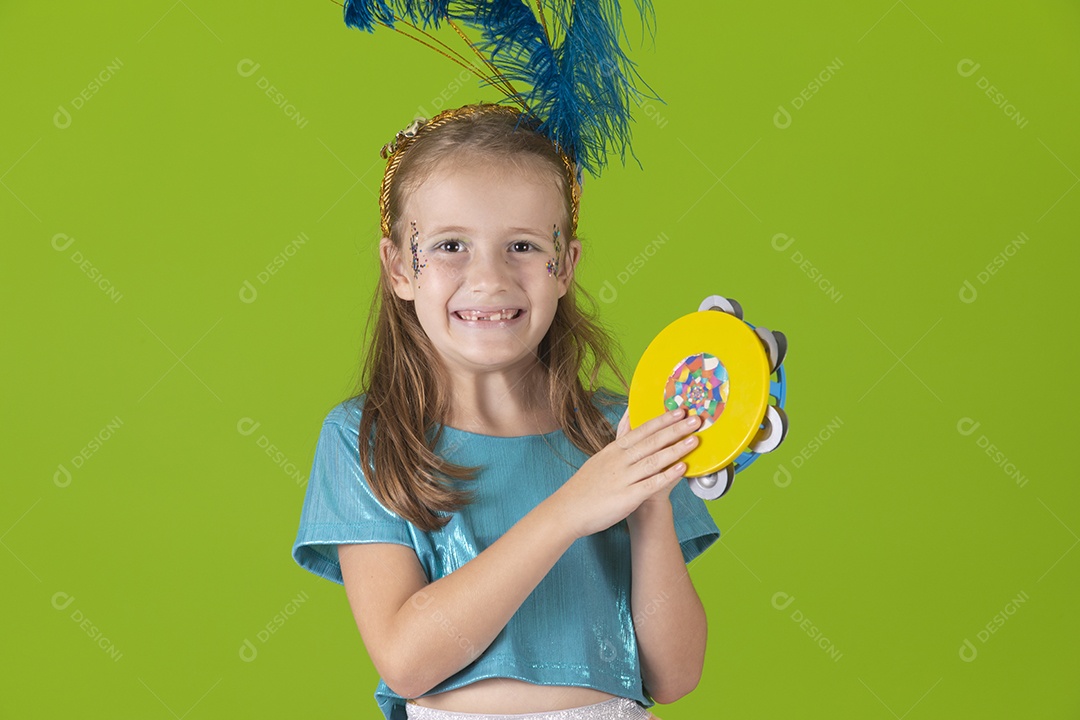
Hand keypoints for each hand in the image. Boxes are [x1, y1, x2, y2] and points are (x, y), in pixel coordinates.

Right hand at [549, 406, 700, 538]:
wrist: (566, 511)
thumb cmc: (585, 486)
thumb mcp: (601, 456)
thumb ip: (620, 436)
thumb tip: (629, 412)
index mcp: (614, 450)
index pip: (641, 431)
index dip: (662, 420)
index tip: (680, 411)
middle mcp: (619, 461)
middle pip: (651, 441)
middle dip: (675, 430)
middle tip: (696, 420)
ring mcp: (623, 478)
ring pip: (654, 460)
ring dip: (676, 449)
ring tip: (694, 440)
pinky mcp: (627, 497)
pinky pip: (651, 484)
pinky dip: (667, 475)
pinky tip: (681, 469)